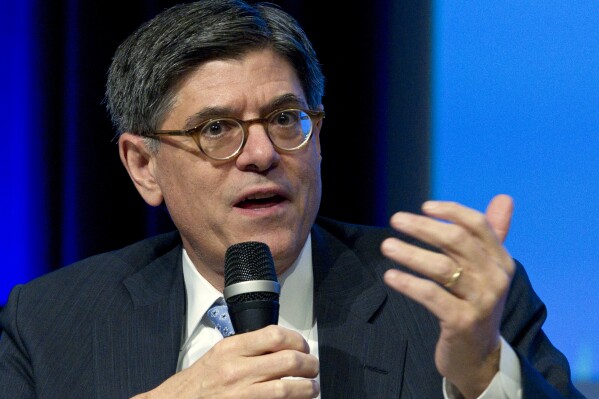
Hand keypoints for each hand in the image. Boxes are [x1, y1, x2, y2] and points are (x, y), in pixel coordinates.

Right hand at [133, 325, 318, 398]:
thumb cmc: (197, 383)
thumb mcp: (220, 354)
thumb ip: (248, 347)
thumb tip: (282, 345)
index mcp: (231, 349)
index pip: (276, 335)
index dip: (298, 340)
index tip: (303, 347)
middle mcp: (236, 370)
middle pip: (289, 361)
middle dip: (309, 365)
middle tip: (313, 367)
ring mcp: (241, 394)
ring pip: (288, 388)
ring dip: (307, 388)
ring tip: (311, 388)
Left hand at [381, 194, 514, 398]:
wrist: (480, 357)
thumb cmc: (476, 305)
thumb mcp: (487, 271)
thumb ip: (492, 234)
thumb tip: (504, 198)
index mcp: (501, 261)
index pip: (478, 225)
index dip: (451, 212)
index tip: (424, 206)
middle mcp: (495, 278)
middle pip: (456, 241)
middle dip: (423, 227)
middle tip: (396, 220)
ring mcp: (480, 301)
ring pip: (441, 267)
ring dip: (410, 253)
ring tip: (386, 246)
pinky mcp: (462, 322)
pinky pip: (431, 295)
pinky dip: (408, 283)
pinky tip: (390, 276)